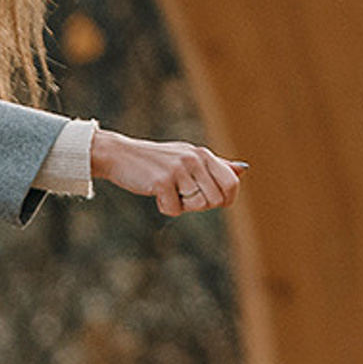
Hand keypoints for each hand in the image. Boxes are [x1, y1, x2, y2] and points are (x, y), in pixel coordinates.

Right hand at [89, 131, 246, 216]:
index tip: (211, 202)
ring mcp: (178, 170)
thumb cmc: (155, 160)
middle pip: (216, 199)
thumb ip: (215, 165)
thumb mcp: (188, 157)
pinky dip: (165, 207)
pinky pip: (175, 209)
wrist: (119, 155)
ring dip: (182, 206)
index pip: (232, 182)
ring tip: (169, 194)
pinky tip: (155, 195)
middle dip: (201, 205)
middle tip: (184, 197)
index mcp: (203, 154)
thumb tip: (243, 170)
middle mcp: (194, 159)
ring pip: (197, 205)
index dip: (226, 199)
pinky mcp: (162, 181)